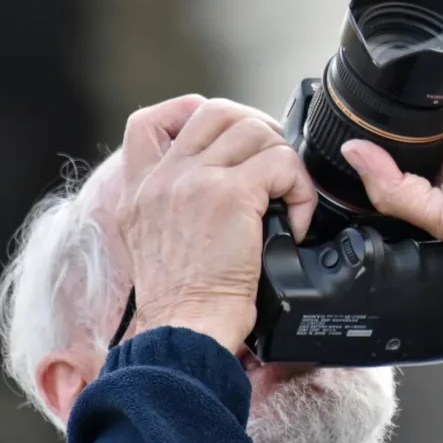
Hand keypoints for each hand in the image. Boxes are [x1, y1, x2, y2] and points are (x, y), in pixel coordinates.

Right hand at [117, 96, 317, 350]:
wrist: (185, 330)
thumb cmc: (183, 303)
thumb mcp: (151, 244)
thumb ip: (170, 206)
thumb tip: (215, 183)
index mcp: (142, 188)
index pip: (149, 121)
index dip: (191, 112)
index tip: (223, 138)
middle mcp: (164, 177)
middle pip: (216, 111)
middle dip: (256, 130)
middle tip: (274, 167)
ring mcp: (196, 180)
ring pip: (255, 130)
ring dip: (283, 160)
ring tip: (286, 199)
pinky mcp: (231, 194)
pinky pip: (282, 163)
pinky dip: (300, 190)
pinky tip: (295, 223)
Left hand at [340, 0, 442, 282]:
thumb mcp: (439, 217)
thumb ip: (392, 187)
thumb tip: (352, 152)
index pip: (407, 122)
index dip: (383, 106)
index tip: (352, 88)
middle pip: (429, 87)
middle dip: (406, 67)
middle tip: (375, 44)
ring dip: (437, 37)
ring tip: (405, 13)